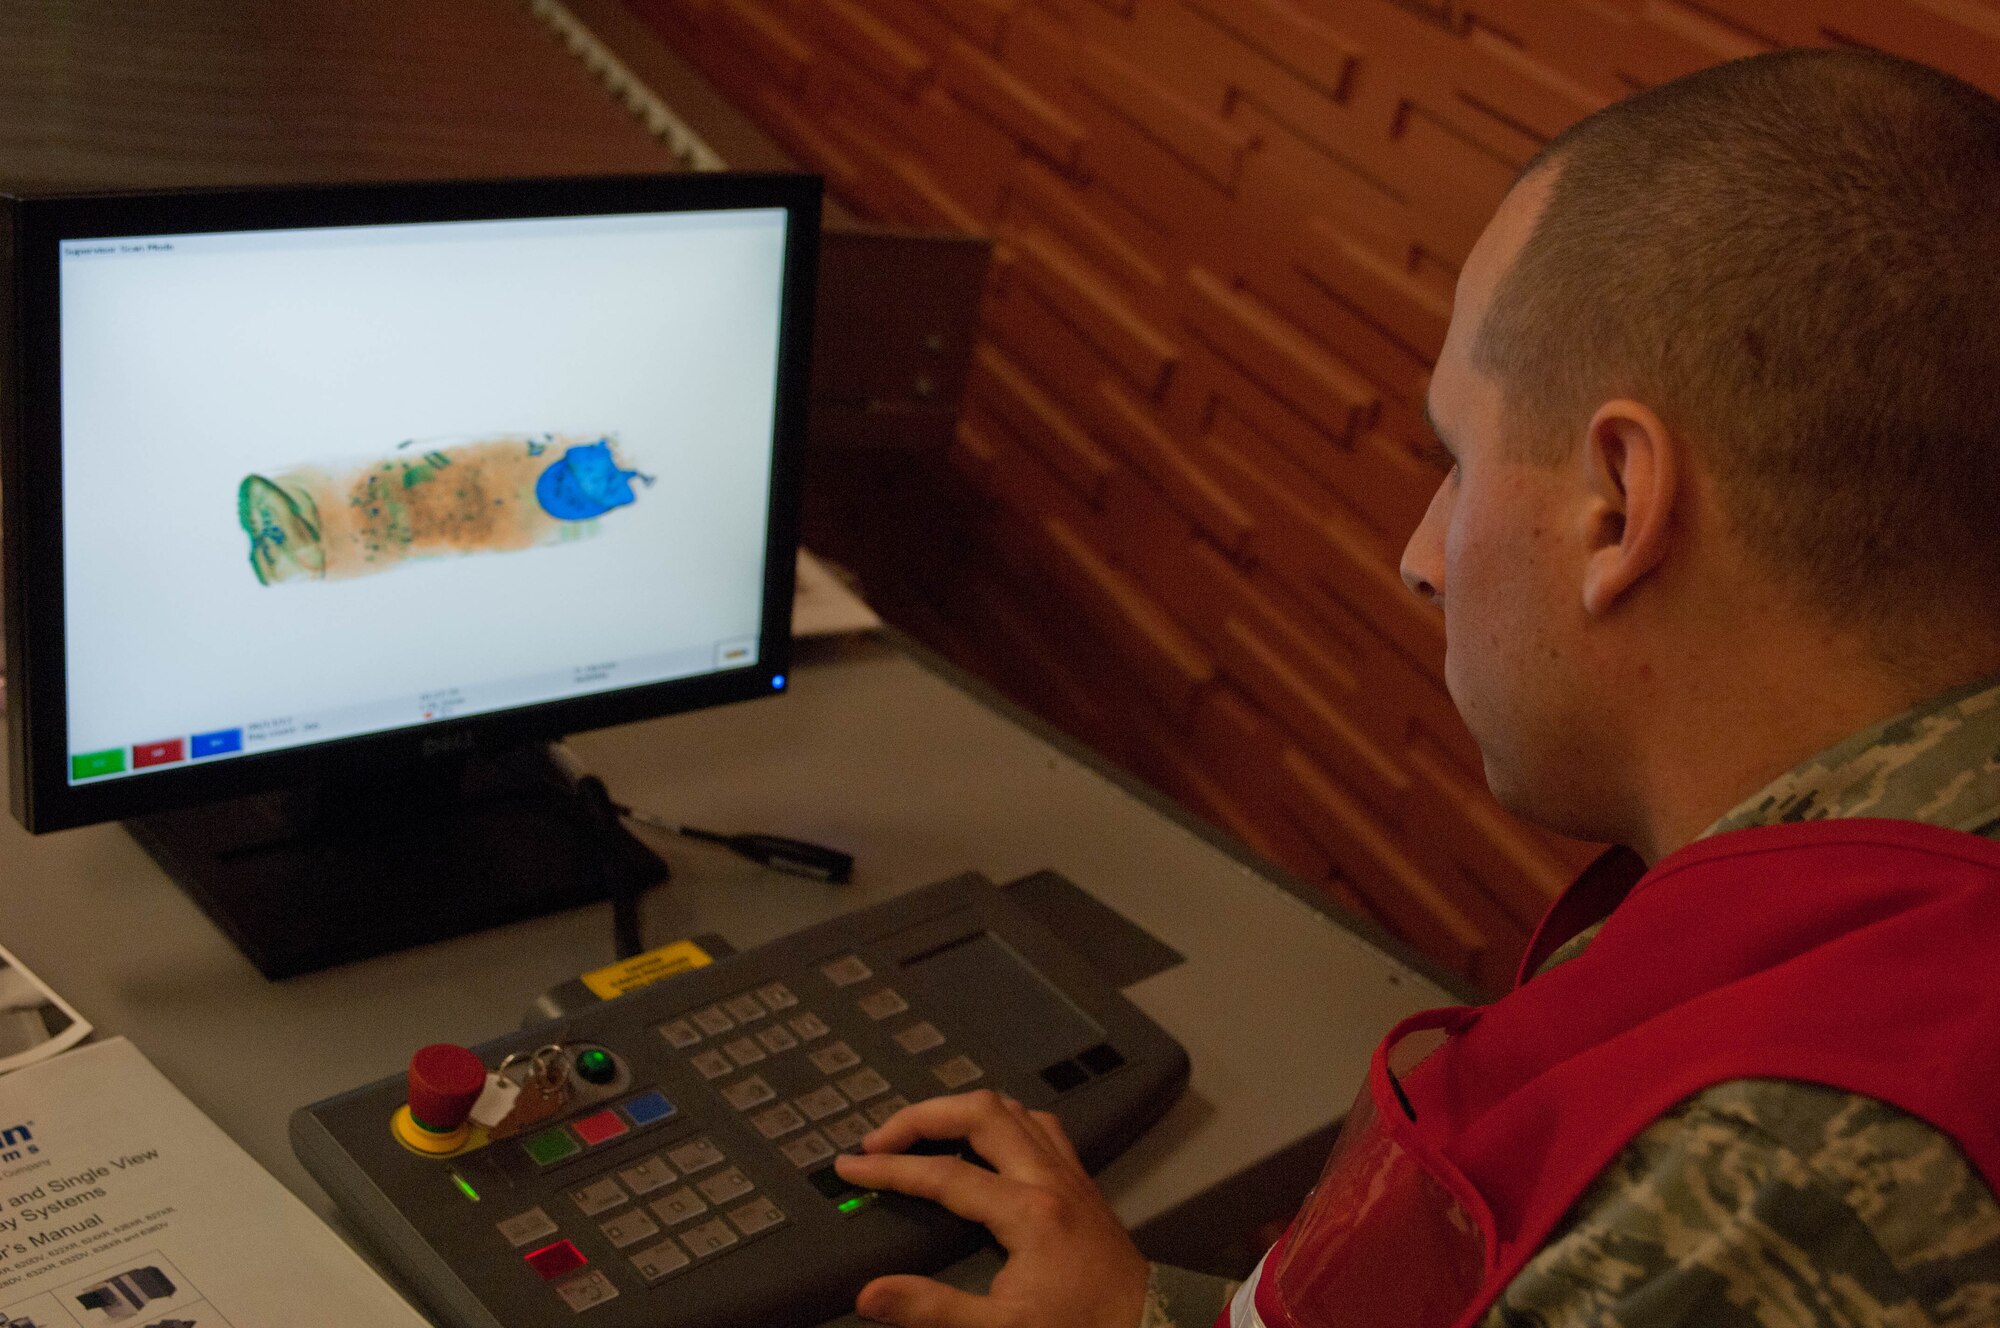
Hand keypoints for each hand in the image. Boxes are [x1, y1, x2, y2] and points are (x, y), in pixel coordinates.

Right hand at [833, 1090, 1149, 1327]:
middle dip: (921, 1116)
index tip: (851, 1169)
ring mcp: (1069, 1175)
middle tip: (881, 1138)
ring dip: (961, 1111)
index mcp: (1030, 1211)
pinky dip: (1002, 1120)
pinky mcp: (1080, 1184)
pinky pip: (1039, 1126)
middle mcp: (1050, 1178)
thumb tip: (873, 1294)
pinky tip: (986, 1139)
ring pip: (1012, 1109)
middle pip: (979, 1112)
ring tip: (923, 1131)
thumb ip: (931, 1309)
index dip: (889, 1169)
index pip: (943, 1174)